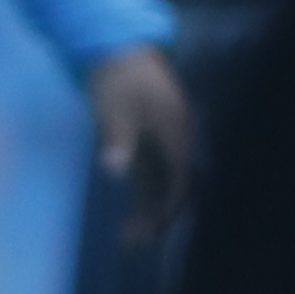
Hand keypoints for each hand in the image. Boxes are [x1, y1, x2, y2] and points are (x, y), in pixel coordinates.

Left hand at [87, 43, 196, 241]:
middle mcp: (177, 140)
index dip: (170, 206)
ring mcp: (164, 141)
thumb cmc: (115, 79)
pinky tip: (132, 217)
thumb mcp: (113, 111)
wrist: (115, 49)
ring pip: (164, 184)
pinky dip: (144, 196)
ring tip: (129, 240)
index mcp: (176, 133)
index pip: (181, 178)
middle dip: (160, 216)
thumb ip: (117, 142)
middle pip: (176, 186)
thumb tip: (115, 170)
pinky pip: (153, 175)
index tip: (153, 229)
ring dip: (150, 210)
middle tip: (135, 245)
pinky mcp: (149, 140)